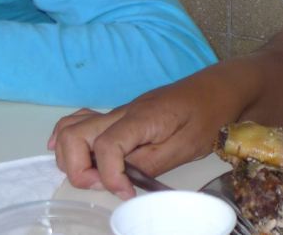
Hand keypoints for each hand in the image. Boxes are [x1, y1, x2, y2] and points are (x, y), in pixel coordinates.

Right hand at [49, 64, 248, 198]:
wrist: (216, 90)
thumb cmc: (207, 115)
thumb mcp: (187, 146)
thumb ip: (151, 163)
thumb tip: (123, 180)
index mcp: (140, 119)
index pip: (105, 147)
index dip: (108, 177)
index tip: (126, 193)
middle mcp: (120, 113)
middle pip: (75, 135)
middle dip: (77, 168)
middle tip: (101, 186)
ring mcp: (116, 113)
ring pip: (70, 127)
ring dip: (69, 156)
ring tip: (90, 177)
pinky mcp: (118, 117)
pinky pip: (80, 122)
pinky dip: (67, 139)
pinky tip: (69, 156)